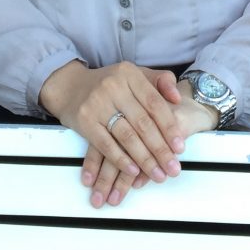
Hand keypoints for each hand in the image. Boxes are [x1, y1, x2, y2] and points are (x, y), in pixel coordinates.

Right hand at [39, 61, 186, 207]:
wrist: (70, 86)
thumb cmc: (109, 84)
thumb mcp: (134, 74)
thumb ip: (160, 81)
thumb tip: (177, 98)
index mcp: (129, 74)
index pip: (154, 103)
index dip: (169, 127)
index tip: (180, 147)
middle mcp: (114, 86)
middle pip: (142, 123)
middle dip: (160, 149)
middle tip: (173, 168)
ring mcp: (97, 103)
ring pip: (126, 136)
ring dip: (144, 159)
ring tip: (158, 174)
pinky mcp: (84, 120)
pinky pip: (105, 145)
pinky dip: (121, 160)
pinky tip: (133, 171)